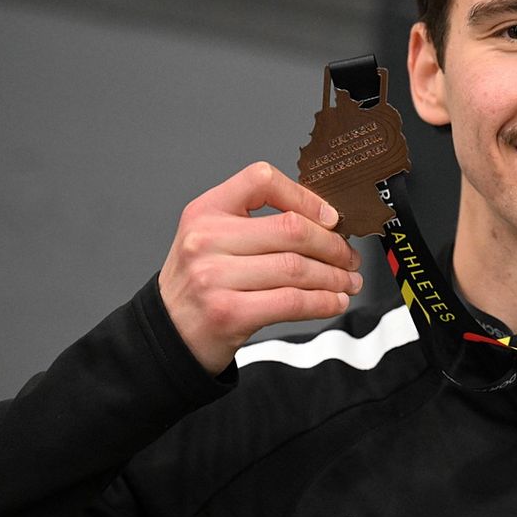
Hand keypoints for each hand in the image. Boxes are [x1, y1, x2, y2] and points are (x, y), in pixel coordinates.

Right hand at [159, 162, 361, 374]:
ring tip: (348, 282)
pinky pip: (292, 301)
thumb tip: (326, 225)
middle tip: (349, 257)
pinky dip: (323, 302)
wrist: (167, 336)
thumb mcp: (212, 240)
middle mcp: (206, 239)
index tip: (331, 218)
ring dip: (334, 277)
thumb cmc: (200, 285)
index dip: (306, 197)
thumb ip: (256, 225)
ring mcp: (214, 277)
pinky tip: (334, 301)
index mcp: (205, 210)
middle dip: (333, 245)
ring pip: (297, 268)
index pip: (262, 181)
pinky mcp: (228, 312)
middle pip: (291, 229)